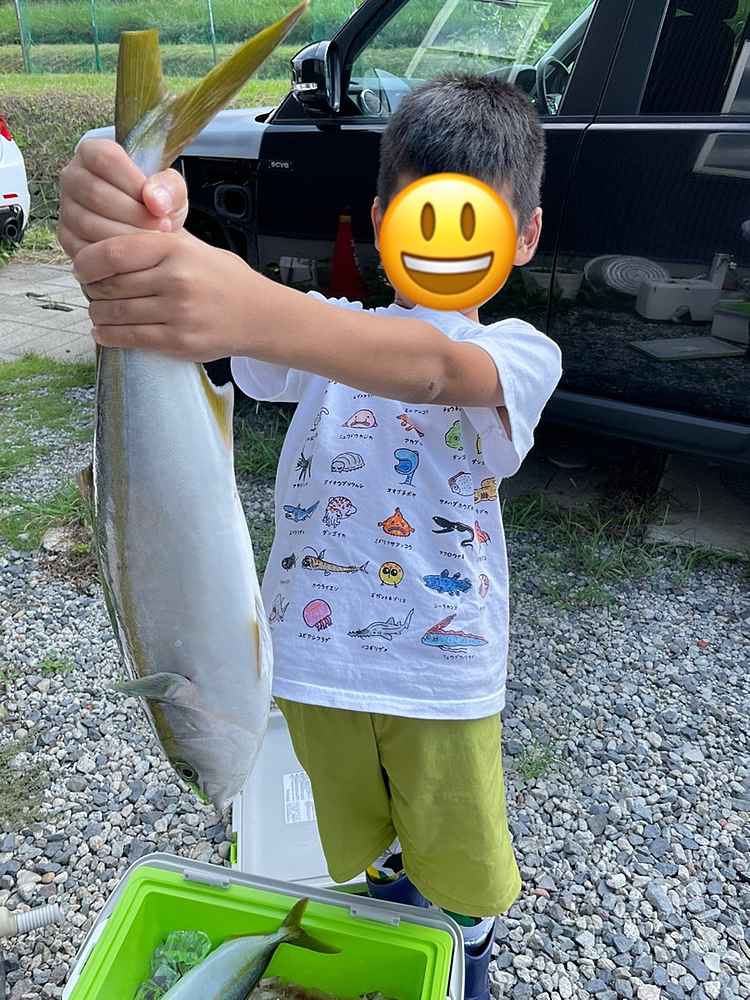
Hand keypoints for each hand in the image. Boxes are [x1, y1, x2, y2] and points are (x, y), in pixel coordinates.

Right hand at [58, 139, 188, 257]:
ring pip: (89, 223)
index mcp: (92, 153)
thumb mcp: (171, 190)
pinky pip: (84, 248)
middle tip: (160, 229)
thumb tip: (154, 201)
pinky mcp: (67, 237)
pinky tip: (135, 257)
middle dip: (134, 215)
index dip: (134, 184)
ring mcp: (66, 208)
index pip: (105, 160)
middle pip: (96, 194)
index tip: (157, 205)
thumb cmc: (158, 204)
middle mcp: (72, 177)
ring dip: (125, 237)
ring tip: (152, 242)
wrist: (150, 231)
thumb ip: (169, 188)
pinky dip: (113, 256)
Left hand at [75, 231, 262, 361]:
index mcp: (175, 249)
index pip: (114, 253)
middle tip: (92, 291)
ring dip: (98, 314)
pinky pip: (131, 338)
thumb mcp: (193, 247)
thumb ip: (155, 244)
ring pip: (116, 314)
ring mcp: (178, 313)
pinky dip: (108, 336)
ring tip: (98, 311)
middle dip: (93, 290)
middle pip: (111, 285)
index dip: (87, 262)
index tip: (80, 268)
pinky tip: (103, 332)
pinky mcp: (180, 341)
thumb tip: (106, 244)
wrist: (260, 315)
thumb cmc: (224, 279)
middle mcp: (175, 279)